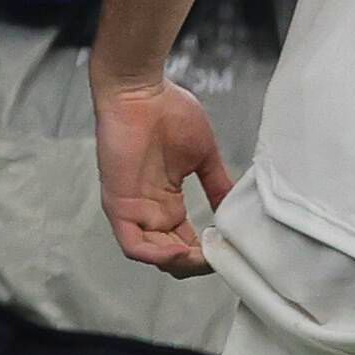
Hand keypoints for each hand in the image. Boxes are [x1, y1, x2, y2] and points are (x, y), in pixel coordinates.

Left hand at [95, 72, 231, 275]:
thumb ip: (217, 184)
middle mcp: (149, 210)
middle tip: (221, 259)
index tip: (231, 251)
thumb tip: (237, 209)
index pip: (186, 241)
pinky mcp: (117, 204)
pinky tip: (181, 251)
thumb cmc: (168, 112)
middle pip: (171, 254)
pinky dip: (156, 256)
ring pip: (153, 255)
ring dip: (180, 263)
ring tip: (205, 258)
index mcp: (167, 200)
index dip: (207, 253)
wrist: (141, 90)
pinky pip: (132, 244)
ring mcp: (132, 209)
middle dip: (197, 264)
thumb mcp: (202, 156)